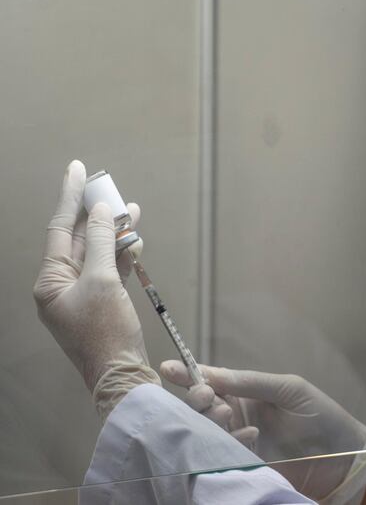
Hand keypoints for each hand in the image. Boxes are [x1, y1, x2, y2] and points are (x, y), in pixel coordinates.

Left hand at [33, 161, 148, 391]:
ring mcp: (81, 295)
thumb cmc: (107, 331)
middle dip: (99, 215)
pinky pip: (109, 269)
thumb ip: (103, 242)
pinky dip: (122, 254)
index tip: (78, 168)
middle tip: (111, 188)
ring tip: (134, 211)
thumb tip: (104, 211)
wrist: (122, 376)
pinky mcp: (101, 302)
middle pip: (80, 239)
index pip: (61, 228)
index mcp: (50, 281)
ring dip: (116, 233)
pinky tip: (136, 240)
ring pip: (98, 253)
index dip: (71, 196)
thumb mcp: (103, 281)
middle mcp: (60, 285)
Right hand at [161, 361, 365, 502]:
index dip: (188, 374)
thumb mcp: (289, 390)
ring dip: (210, 419)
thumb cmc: (322, 417)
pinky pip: (221, 454)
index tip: (169, 368)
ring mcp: (238, 442)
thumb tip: (211, 374)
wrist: (345, 456)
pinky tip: (251, 436)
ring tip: (227, 413)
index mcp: (247, 393)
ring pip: (206, 430)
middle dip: (197, 398)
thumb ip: (251, 382)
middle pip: (201, 406)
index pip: (211, 381)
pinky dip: (229, 443)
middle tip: (207, 395)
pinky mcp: (243, 465)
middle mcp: (237, 417)